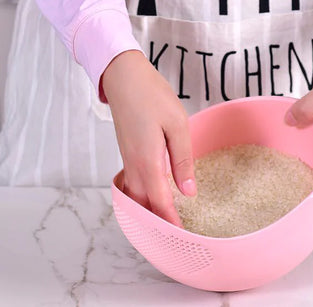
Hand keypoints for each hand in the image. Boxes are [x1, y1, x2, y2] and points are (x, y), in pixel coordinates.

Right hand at [102, 50, 196, 226]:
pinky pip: (132, 182)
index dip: (170, 220)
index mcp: (148, 161)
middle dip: (156, 221)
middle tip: (172, 233)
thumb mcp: (177, 126)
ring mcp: (127, 159)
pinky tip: (153, 193)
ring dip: (147, 209)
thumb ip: (182, 161)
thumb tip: (188, 191)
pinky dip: (142, 195)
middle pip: (143, 203)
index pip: (160, 201)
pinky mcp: (126, 151)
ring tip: (163, 219)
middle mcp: (134, 165)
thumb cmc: (153, 97)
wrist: (123, 77)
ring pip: (135, 195)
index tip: (181, 235)